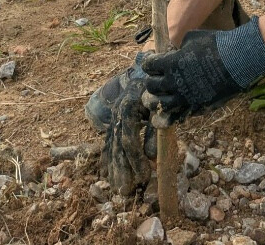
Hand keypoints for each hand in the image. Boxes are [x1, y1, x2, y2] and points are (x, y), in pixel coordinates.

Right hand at [100, 76, 152, 193]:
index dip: (135, 160)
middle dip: (121, 171)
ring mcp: (114, 119)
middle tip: (126, 191)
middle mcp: (117, 115)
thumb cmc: (157, 92)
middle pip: (118, 147)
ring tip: (116, 188)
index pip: (129, 140)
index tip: (143, 176)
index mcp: (128, 110)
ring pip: (112, 147)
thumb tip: (152, 157)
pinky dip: (107, 159)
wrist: (146, 73)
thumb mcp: (160, 108)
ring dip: (114, 169)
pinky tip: (105, 174)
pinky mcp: (114, 122)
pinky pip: (108, 143)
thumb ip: (155, 131)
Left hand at [141, 17, 264, 126]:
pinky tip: (177, 105)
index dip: (150, 63)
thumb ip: (180, 47)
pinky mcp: (197, 107)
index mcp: (171, 64)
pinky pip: (179, 114)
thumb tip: (176, 51)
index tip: (153, 61)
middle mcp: (174, 83)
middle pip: (151, 87)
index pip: (148, 66)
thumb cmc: (217, 44)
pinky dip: (175, 111)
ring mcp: (185, 98)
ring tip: (162, 96)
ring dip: (159, 100)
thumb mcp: (193, 38)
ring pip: (161, 105)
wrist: (239, 61)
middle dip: (152, 81)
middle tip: (157, 78)